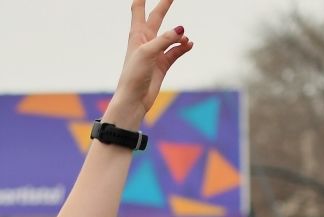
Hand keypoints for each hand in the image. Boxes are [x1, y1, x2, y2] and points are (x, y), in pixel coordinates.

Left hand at [106, 0, 194, 123]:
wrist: (133, 100)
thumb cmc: (133, 76)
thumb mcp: (147, 53)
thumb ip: (164, 39)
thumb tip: (182, 30)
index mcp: (137, 34)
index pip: (138, 9)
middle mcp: (146, 41)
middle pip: (157, 17)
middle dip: (165, 5)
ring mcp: (155, 53)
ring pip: (171, 36)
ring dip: (180, 36)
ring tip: (185, 40)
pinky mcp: (162, 65)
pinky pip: (176, 51)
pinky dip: (184, 47)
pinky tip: (189, 45)